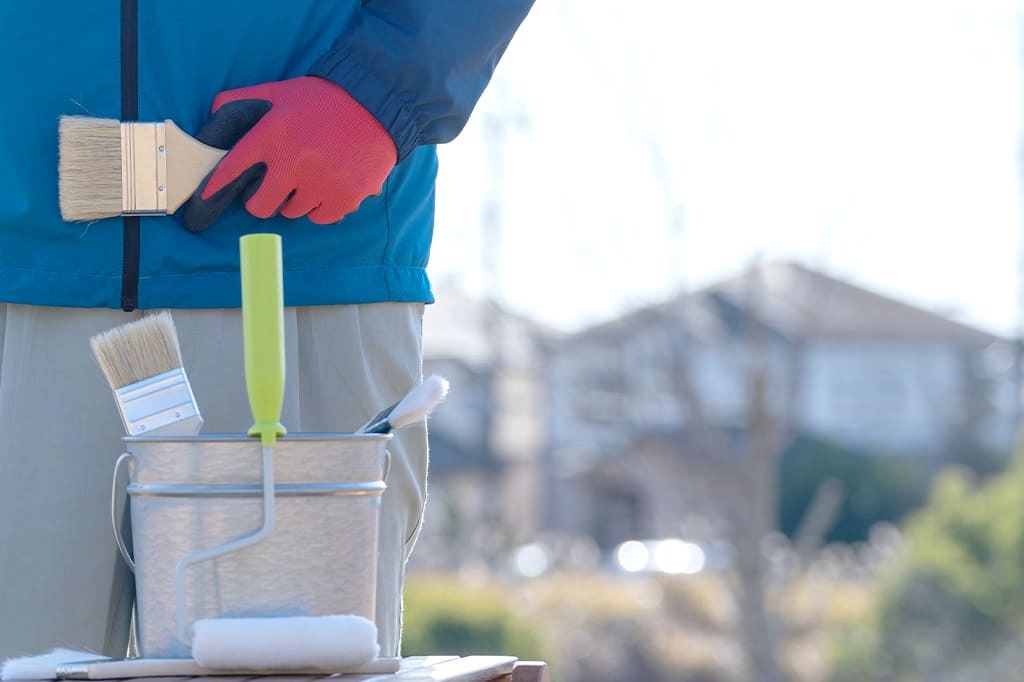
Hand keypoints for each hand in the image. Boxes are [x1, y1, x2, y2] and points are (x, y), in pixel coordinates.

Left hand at [181, 76, 396, 231]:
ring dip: (297, 199)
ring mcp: (320, 182)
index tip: (204, 199)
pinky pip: (320, 217)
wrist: (377, 103)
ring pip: (292, 211)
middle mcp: (293, 162)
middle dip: (263, 199)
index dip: (215, 186)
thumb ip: (245, 99)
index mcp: (272, 135)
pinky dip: (322, 206)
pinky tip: (329, 186)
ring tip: (312, 177)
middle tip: (276, 187)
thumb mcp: (281, 91)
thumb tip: (214, 110)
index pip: (232, 169)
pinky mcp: (345, 197)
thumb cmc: (325, 99)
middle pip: (260, 206)